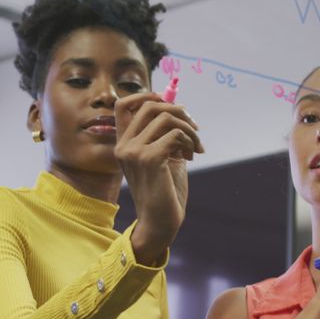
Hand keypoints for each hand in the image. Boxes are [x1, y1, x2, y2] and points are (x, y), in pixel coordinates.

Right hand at [114, 92, 202, 264]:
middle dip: (179, 111)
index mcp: (123, 144)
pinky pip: (175, 134)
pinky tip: (193, 156)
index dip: (147, 96)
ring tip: (196, 147)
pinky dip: (190, 141)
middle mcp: (124, 145)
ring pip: (166, 118)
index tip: (171, 107)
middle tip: (194, 128)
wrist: (160, 222)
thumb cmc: (164, 192)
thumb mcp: (164, 156)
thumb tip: (178, 107)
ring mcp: (134, 151)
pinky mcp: (149, 159)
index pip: (123, 105)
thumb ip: (165, 134)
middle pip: (150, 105)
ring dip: (189, 129)